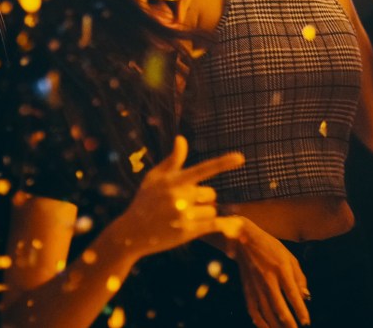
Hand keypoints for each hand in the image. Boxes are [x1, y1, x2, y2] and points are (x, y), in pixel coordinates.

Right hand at [109, 136, 243, 258]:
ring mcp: (184, 215)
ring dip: (203, 213)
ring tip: (183, 217)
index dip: (223, 163)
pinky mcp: (188, 232)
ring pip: (211, 209)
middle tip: (184, 204)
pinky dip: (225, 224)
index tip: (240, 158)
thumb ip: (172, 160)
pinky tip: (233, 224)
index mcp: (173, 181)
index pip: (203, 169)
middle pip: (210, 193)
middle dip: (202, 198)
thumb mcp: (154, 178)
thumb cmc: (144, 201)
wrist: (131, 232)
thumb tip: (181, 139)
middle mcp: (180, 197)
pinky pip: (214, 224)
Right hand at [230, 219, 309, 327]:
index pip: (293, 295)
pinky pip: (253, 312)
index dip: (300, 311)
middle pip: (279, 307)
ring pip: (266, 313)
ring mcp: (255, 286)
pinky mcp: (247, 291)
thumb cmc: (271, 248)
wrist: (244, 241)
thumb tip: (306, 297)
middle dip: (289, 324)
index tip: (306, 322)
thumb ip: (299, 277)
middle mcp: (268, 280)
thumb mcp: (290, 257)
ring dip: (276, 326)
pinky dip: (260, 323)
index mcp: (281, 269)